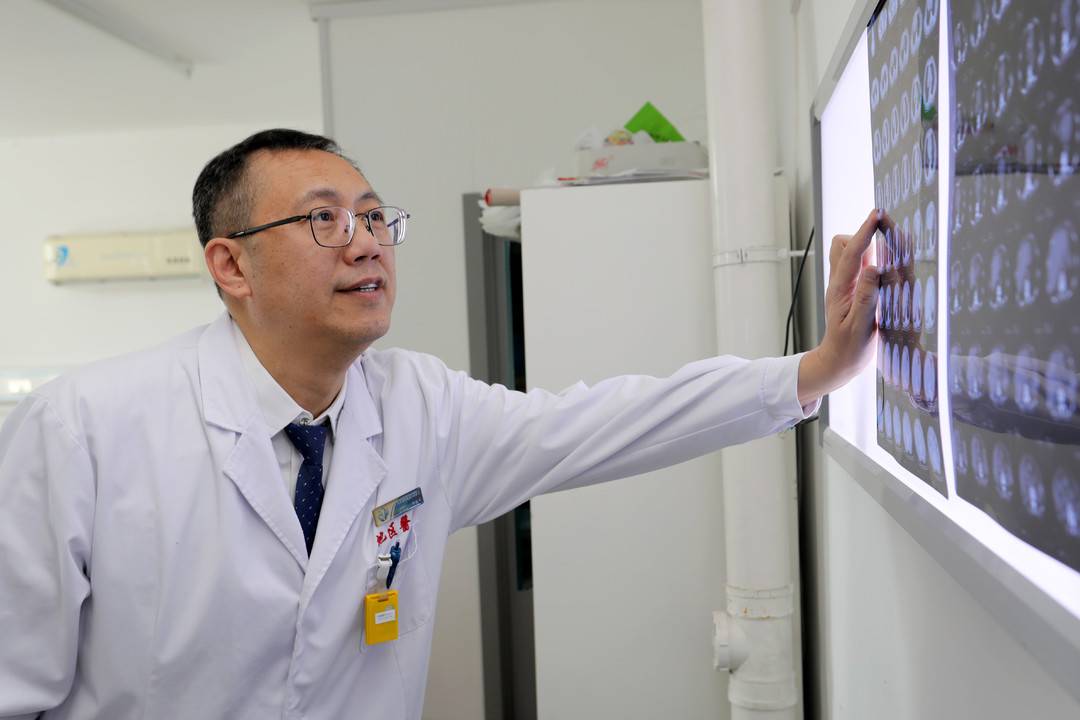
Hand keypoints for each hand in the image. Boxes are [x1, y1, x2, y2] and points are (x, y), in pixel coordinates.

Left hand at [797, 209, 883, 404]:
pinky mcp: (852, 290)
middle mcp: (840, 283)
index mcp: (841, 290)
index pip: (852, 253)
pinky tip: (886, 261)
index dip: (865, 232)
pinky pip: (859, 265)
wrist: (837, 362)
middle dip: (863, 232)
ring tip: (890, 240)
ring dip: (868, 244)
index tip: (877, 214)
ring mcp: (844, 286)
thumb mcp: (860, 326)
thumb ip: (866, 298)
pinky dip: (871, 257)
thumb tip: (873, 268)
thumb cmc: (849, 349)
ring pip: (851, 253)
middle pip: (843, 244)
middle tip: (886, 225)